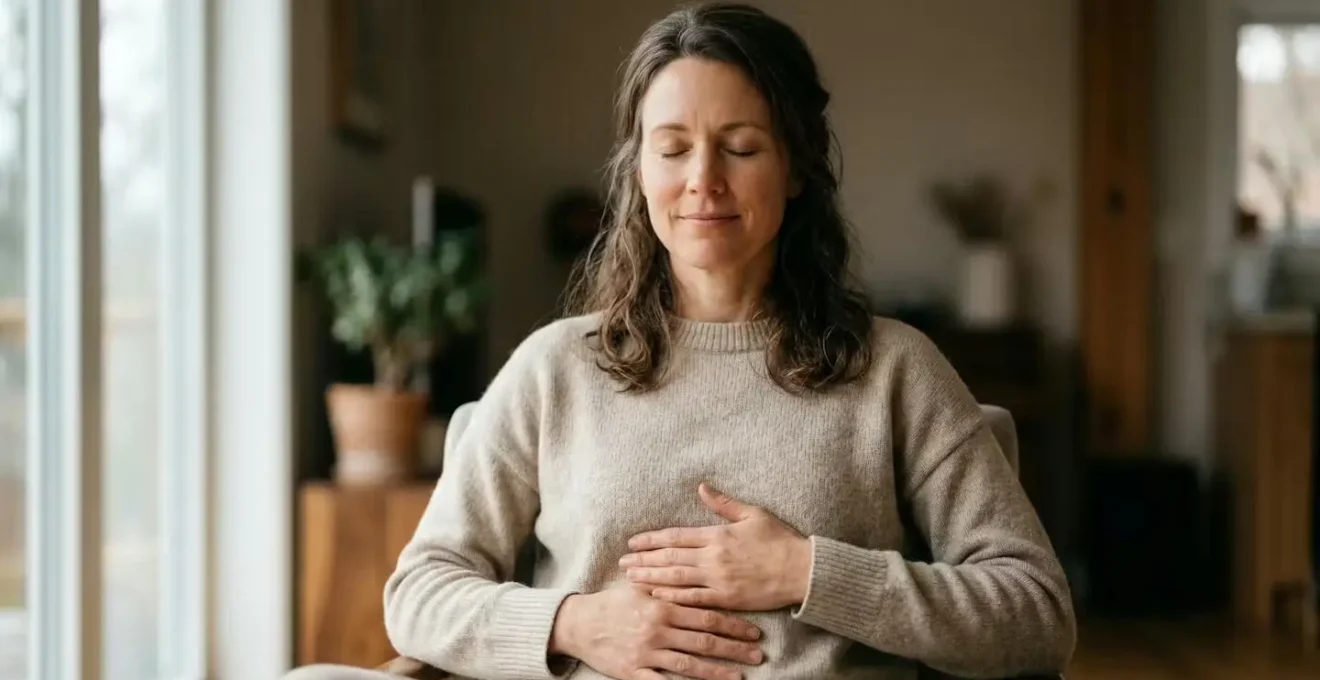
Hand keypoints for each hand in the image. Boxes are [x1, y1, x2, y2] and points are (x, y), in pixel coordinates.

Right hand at [549, 584, 763, 679]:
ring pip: (689, 665)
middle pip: (704, 641)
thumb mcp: (640, 588)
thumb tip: (698, 577)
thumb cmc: (613, 604)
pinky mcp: (634, 673)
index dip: (733, 624)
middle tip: (757, 654)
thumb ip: (668, 585)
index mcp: (662, 606)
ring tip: (740, 675)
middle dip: (734, 648)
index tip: (753, 632)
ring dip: (718, 672)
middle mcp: (657, 630)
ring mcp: (646, 653)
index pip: (706, 616)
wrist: (578, 624)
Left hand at [620, 483, 811, 611]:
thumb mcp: (753, 514)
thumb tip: (702, 487)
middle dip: (643, 560)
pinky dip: (672, 596)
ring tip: (630, 578)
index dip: (651, 540)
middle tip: (621, 563)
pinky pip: (693, 599)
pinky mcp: (726, 598)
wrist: (801, 570)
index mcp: (717, 535)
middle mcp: (713, 557)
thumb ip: (724, 503)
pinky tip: (656, 594)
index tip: (632, 543)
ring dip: (650, 577)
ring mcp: (718, 580)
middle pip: (669, 558)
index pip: (675, 536)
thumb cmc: (779, 540)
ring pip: (676, 578)